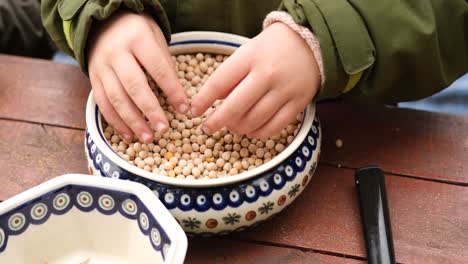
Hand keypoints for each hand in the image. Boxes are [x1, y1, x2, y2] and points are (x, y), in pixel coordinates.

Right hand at [88, 12, 188, 142]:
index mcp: (137, 39)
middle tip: (163, 129)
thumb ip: (165, 64)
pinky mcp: (93, 78)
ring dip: (132, 122)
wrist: (104, 23)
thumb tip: (177, 97)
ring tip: (148, 138)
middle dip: (150, 111)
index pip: (158, 68)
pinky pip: (103, 103)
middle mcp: (116, 53)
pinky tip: (128, 135)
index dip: (172, 90)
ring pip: (116, 98)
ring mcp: (101, 66)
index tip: (184, 109)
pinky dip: (115, 122)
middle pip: (134, 86)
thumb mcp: (155, 38)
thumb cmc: (137, 32)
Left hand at [191, 23, 320, 138]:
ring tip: (231, 126)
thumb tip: (214, 102)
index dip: (202, 101)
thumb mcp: (247, 53)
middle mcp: (267, 75)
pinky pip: (273, 128)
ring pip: (253, 121)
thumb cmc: (272, 49)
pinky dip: (258, 133)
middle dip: (216, 122)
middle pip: (235, 108)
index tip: (193, 112)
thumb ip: (231, 76)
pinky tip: (251, 130)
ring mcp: (284, 91)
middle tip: (207, 128)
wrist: (311, 43)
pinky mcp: (298, 104)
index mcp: (250, 57)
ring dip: (237, 128)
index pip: (219, 83)